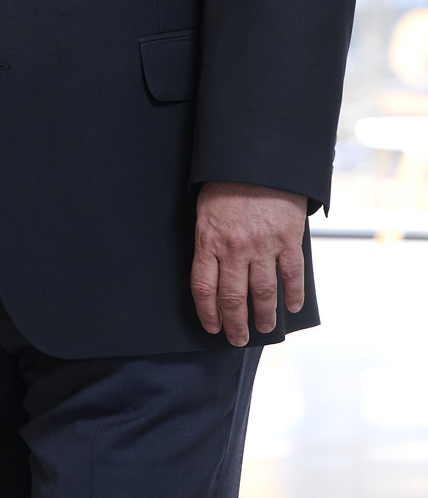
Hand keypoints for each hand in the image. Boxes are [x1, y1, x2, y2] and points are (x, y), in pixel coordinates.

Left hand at [190, 181, 306, 346]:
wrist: (257, 158)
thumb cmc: (226, 183)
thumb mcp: (206, 209)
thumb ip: (211, 240)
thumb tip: (215, 271)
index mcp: (209, 240)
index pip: (204, 288)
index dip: (207, 313)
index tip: (212, 327)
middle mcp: (234, 248)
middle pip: (233, 298)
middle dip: (235, 324)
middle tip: (238, 339)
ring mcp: (262, 245)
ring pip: (263, 293)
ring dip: (264, 316)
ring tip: (264, 328)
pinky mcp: (287, 240)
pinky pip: (291, 275)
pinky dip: (293, 294)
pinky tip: (292, 306)